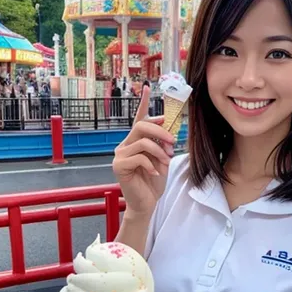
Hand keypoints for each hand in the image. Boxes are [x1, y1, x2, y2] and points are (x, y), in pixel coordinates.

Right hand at [113, 86, 175, 217]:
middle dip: (160, 132)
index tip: (146, 88)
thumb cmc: (154, 181)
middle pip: (141, 126)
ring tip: (166, 162)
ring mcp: (120, 155)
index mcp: (135, 140)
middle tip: (173, 142)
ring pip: (143, 142)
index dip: (142, 103)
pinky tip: (156, 173)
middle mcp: (125, 144)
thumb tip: (169, 127)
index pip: (138, 118)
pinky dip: (152, 164)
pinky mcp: (119, 166)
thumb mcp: (162, 158)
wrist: (146, 203)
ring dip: (159, 151)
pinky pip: (139, 157)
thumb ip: (162, 143)